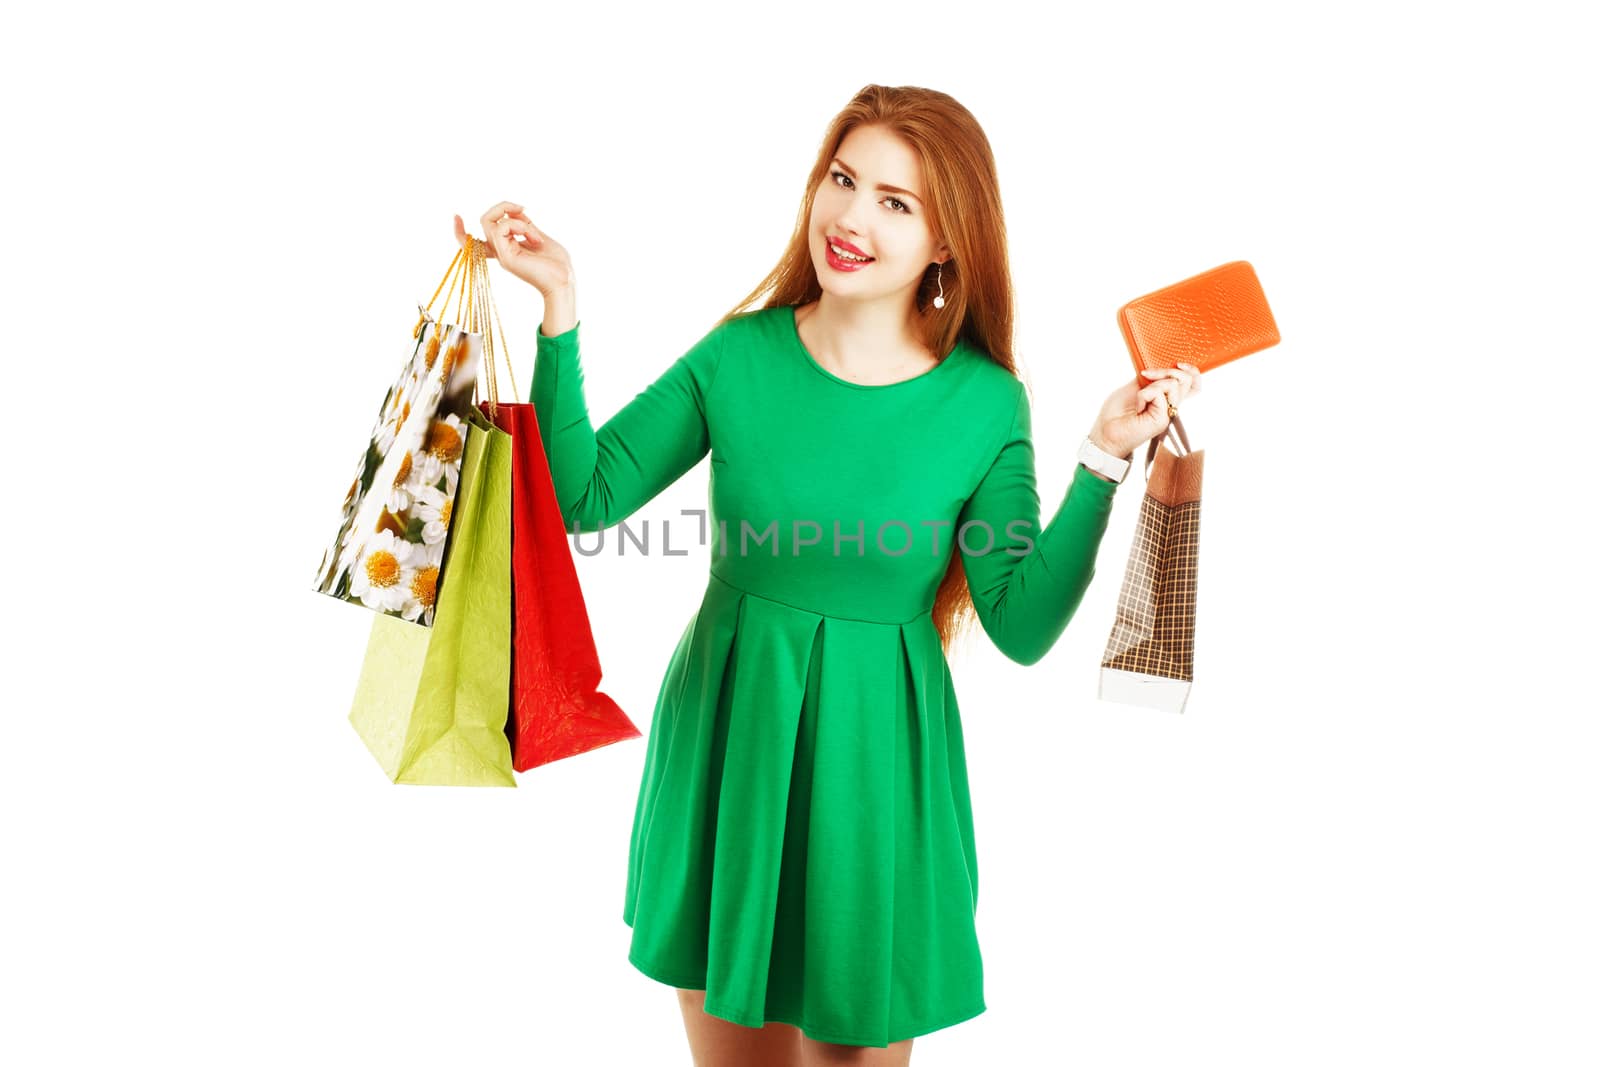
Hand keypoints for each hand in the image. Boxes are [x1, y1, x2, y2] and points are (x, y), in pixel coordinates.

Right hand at [454, 202, 574, 296]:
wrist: (564, 280)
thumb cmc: (556, 262)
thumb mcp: (537, 235)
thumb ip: (523, 223)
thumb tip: (512, 210)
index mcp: (506, 249)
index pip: (475, 241)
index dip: (460, 231)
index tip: (456, 216)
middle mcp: (500, 252)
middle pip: (485, 222)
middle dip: (502, 206)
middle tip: (523, 209)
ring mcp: (502, 255)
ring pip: (491, 222)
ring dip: (518, 221)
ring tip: (535, 235)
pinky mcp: (506, 257)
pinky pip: (502, 228)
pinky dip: (519, 225)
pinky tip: (533, 238)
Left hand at [1087, 363, 1202, 458]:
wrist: (1106, 432)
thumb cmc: (1115, 413)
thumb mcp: (1133, 386)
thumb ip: (1150, 378)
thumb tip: (1161, 365)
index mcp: (1165, 397)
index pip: (1192, 383)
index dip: (1192, 371)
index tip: (1178, 363)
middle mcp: (1169, 405)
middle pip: (1187, 380)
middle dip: (1168, 370)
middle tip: (1147, 375)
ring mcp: (1168, 412)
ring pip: (1174, 385)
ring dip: (1153, 384)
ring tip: (1140, 397)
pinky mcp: (1163, 419)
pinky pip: (1159, 394)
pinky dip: (1145, 394)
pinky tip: (1139, 406)